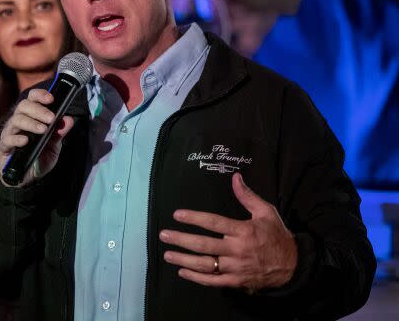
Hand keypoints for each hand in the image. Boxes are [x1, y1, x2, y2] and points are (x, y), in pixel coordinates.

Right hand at [0, 89, 74, 186]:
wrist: (28, 178)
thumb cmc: (40, 158)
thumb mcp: (54, 146)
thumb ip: (59, 133)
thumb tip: (68, 120)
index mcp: (30, 117)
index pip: (32, 99)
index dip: (40, 95)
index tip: (51, 98)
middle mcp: (18, 122)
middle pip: (23, 106)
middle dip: (38, 110)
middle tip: (51, 118)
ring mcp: (9, 134)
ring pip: (16, 120)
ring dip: (31, 123)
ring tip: (43, 130)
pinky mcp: (3, 147)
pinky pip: (7, 139)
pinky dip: (17, 139)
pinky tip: (26, 141)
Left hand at [159, 172, 296, 290]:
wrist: (293, 266)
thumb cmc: (277, 235)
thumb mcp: (266, 212)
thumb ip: (247, 196)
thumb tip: (235, 177)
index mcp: (243, 231)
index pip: (214, 223)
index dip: (194, 218)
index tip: (177, 215)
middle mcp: (237, 250)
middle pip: (204, 245)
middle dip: (182, 240)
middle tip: (164, 235)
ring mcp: (236, 268)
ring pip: (206, 265)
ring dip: (184, 260)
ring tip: (167, 254)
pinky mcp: (236, 282)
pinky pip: (214, 281)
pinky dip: (197, 278)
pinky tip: (182, 272)